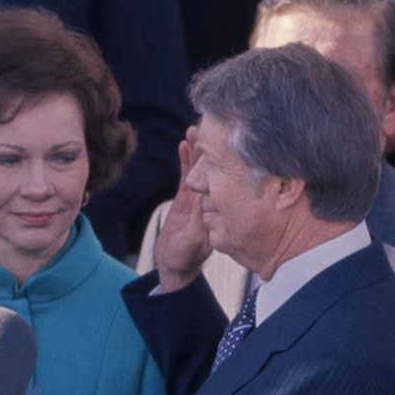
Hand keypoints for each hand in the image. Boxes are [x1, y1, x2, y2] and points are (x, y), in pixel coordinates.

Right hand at [155, 126, 211, 292]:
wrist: (173, 265)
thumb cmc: (184, 258)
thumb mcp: (192, 240)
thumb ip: (198, 221)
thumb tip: (204, 200)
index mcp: (217, 210)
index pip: (220, 181)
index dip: (220, 163)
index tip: (221, 145)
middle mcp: (211, 202)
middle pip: (213, 170)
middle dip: (211, 151)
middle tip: (210, 129)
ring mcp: (199, 199)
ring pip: (200, 170)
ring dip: (198, 152)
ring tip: (196, 131)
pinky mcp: (187, 200)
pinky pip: (186, 176)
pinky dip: (185, 161)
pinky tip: (184, 145)